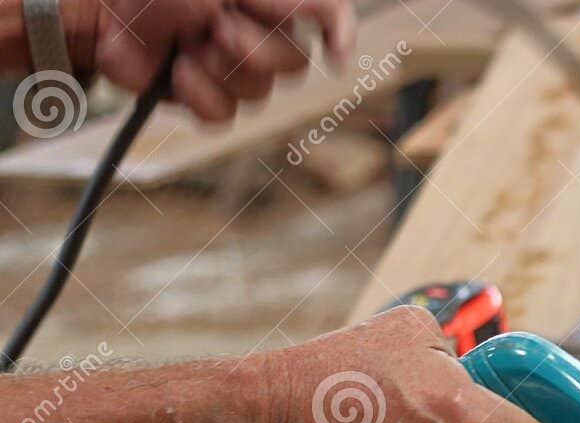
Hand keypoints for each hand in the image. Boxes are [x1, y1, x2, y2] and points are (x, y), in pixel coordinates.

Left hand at [76, 0, 354, 122]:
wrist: (101, 8)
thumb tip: (334, 35)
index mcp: (268, 2)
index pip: (326, 14)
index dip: (339, 33)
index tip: (336, 56)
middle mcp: (259, 35)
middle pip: (294, 65)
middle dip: (252, 49)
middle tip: (213, 27)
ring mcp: (233, 71)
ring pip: (258, 93)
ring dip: (216, 68)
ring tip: (185, 43)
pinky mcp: (206, 99)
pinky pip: (223, 116)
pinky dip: (196, 94)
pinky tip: (175, 71)